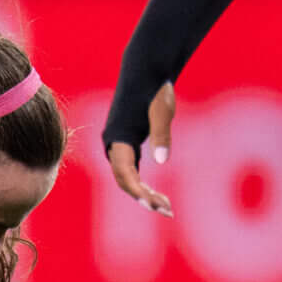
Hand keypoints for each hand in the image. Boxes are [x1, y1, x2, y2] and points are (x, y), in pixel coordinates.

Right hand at [104, 82, 177, 215]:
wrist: (146, 71)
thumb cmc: (155, 89)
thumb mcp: (162, 110)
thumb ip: (162, 134)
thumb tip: (161, 162)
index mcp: (118, 136)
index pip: (123, 173)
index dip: (137, 192)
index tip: (153, 205)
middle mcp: (113, 143)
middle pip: (124, 180)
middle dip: (144, 198)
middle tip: (168, 211)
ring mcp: (117, 144)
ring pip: (126, 178)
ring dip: (144, 194)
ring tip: (167, 207)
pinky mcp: (125, 144)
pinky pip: (129, 171)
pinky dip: (142, 184)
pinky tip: (158, 194)